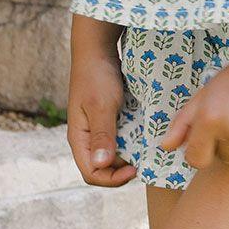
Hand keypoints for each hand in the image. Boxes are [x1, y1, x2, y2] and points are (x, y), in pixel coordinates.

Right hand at [67, 46, 136, 186]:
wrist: (97, 49)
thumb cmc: (97, 76)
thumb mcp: (102, 105)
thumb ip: (102, 134)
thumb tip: (101, 165)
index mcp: (79, 139)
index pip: (91, 173)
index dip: (112, 179)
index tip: (135, 169)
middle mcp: (87, 137)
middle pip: (103, 166)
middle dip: (122, 169)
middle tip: (145, 160)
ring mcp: (97, 127)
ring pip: (113, 152)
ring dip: (129, 154)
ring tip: (149, 148)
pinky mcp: (109, 117)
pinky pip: (120, 136)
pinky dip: (132, 139)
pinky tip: (147, 133)